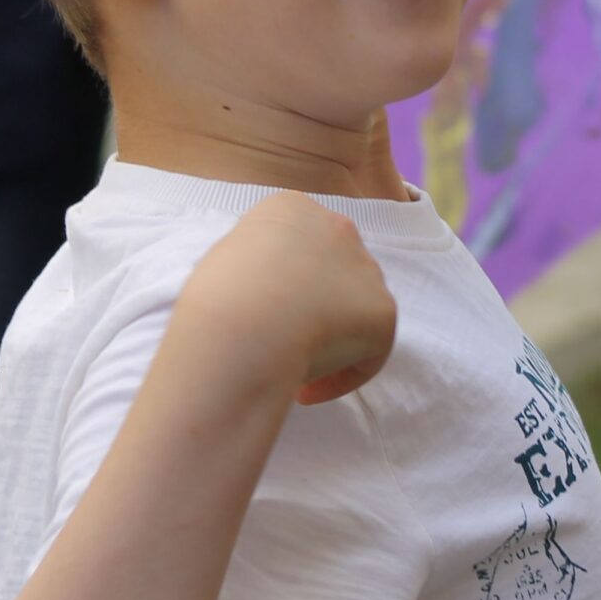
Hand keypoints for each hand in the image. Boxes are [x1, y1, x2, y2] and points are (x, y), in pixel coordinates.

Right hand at [182, 194, 396, 404]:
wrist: (241, 324)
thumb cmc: (216, 298)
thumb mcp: (224, 263)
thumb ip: (255, 267)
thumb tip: (267, 296)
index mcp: (291, 209)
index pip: (298, 247)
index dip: (283, 287)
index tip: (263, 317)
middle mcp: (336, 227)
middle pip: (334, 273)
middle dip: (316, 309)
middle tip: (285, 343)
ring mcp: (366, 267)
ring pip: (355, 310)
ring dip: (333, 340)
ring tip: (295, 370)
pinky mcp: (383, 311)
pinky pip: (368, 350)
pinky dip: (342, 375)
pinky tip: (305, 390)